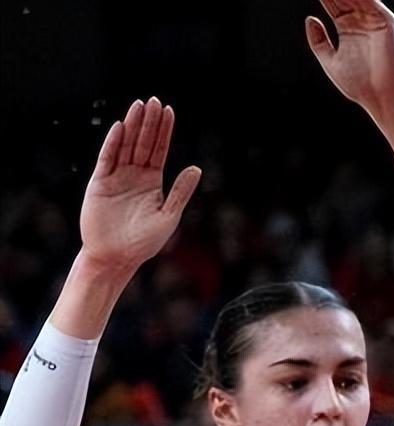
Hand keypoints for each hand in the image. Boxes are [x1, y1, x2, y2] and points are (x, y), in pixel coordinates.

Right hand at [80, 97, 200, 272]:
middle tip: (155, 101)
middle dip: (149, 122)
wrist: (116, 257)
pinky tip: (120, 127)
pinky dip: (113, 143)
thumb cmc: (144, 242)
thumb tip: (196, 168)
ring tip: (139, 105)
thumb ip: (180, 192)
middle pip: (143, 143)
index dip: (164, 131)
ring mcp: (116, 177)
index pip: (159, 150)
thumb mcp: (168, 216)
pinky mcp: (100, 183)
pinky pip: (107, 159)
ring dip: (132, 126)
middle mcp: (134, 176)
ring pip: (125, 146)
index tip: (169, 111)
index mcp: (152, 183)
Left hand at [305, 0, 393, 118]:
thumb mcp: (331, 63)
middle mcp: (362, 21)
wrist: (383, 98)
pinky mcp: (387, 22)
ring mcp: (375, 20)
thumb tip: (310, 19)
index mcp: (348, 28)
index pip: (333, 4)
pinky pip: (372, 1)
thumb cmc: (361, 87)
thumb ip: (319, 42)